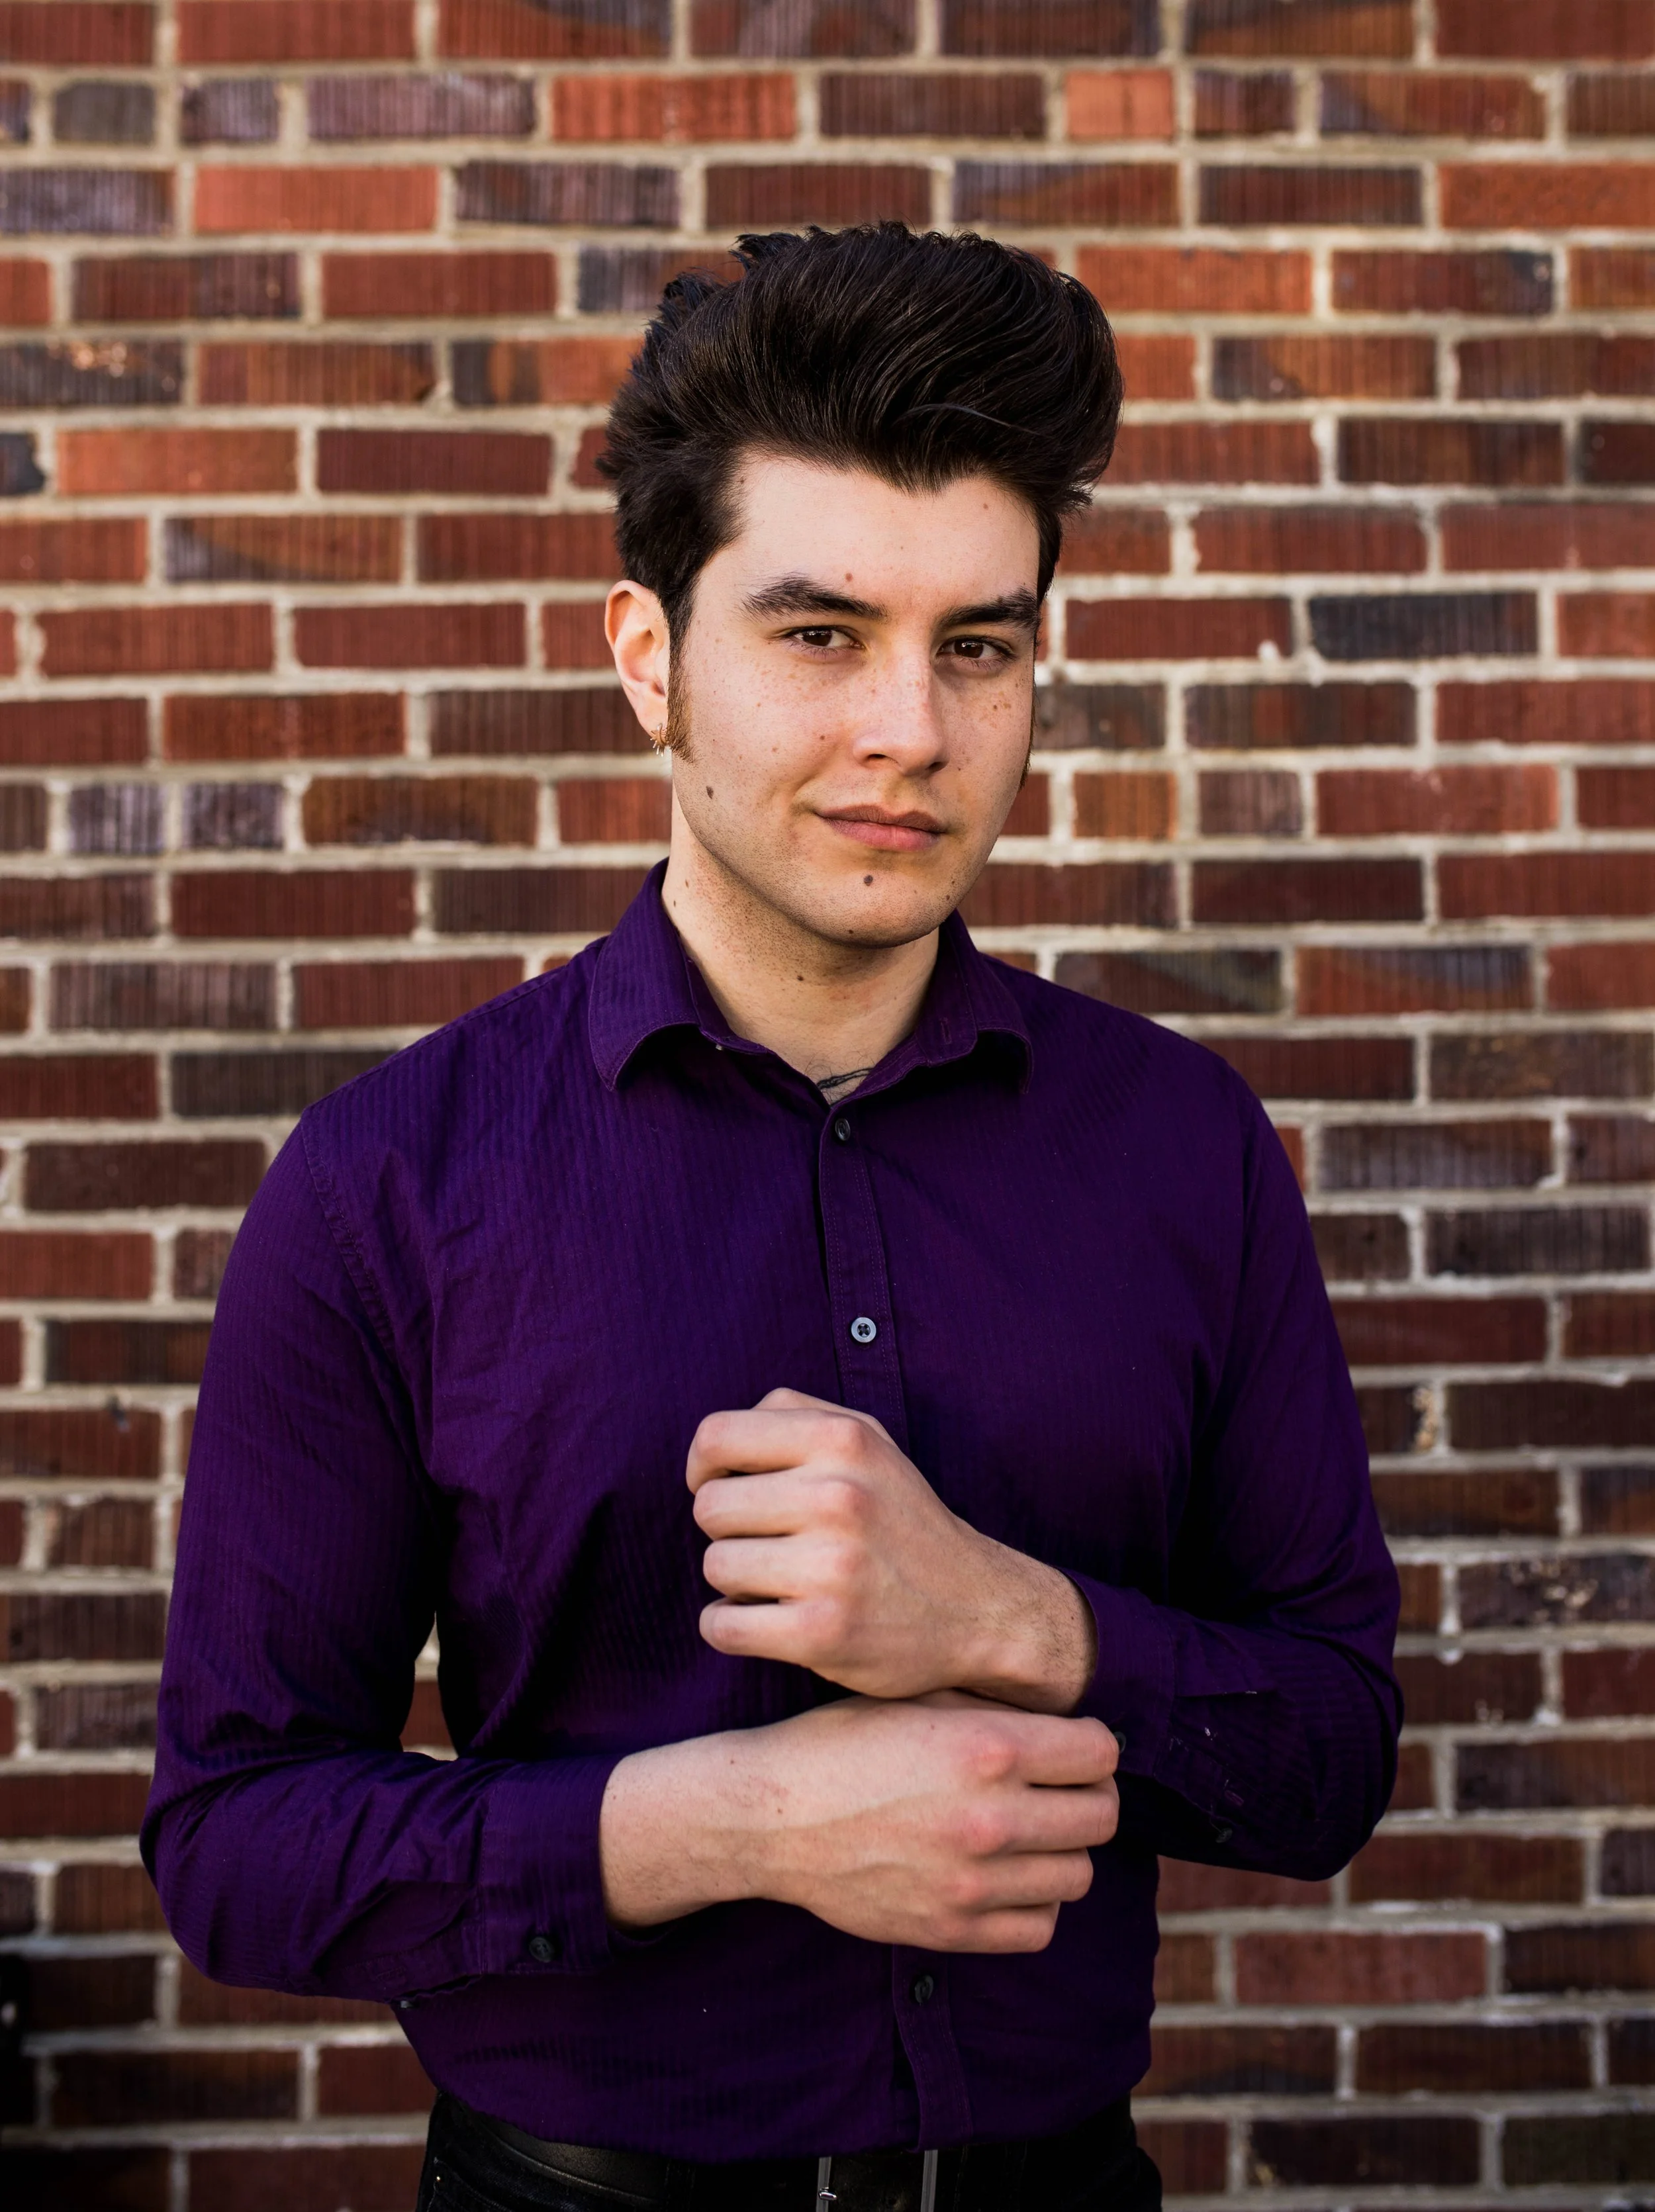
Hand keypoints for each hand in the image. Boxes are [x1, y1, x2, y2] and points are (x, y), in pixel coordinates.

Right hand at [600, 1694, 1119, 1951]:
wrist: (773, 1816)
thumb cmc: (843, 1743)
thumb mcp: (919, 1698)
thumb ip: (995, 1710)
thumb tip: (1064, 1723)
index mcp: (989, 1748)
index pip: (1101, 1752)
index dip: (1088, 1745)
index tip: (1067, 1747)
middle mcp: (992, 1817)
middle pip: (1102, 1816)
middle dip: (1085, 1795)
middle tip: (1055, 1789)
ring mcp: (974, 1882)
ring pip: (1078, 1874)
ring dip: (1062, 1850)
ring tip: (1028, 1832)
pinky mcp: (954, 1930)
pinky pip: (1039, 1927)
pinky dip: (1033, 1902)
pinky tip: (1003, 1875)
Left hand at [686, 1389, 1095, 1710]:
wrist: (978, 1609)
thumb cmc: (902, 1521)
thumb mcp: (869, 1442)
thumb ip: (795, 1416)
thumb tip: (711, 1443)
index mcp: (844, 1440)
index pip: (716, 1436)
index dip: (704, 1467)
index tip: (725, 1489)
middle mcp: (839, 1497)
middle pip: (709, 1506)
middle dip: (728, 1529)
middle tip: (768, 1544)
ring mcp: (831, 1568)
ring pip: (713, 1565)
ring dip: (734, 1581)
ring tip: (779, 1582)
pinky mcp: (821, 1633)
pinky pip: (720, 1625)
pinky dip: (729, 1627)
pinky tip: (765, 1622)